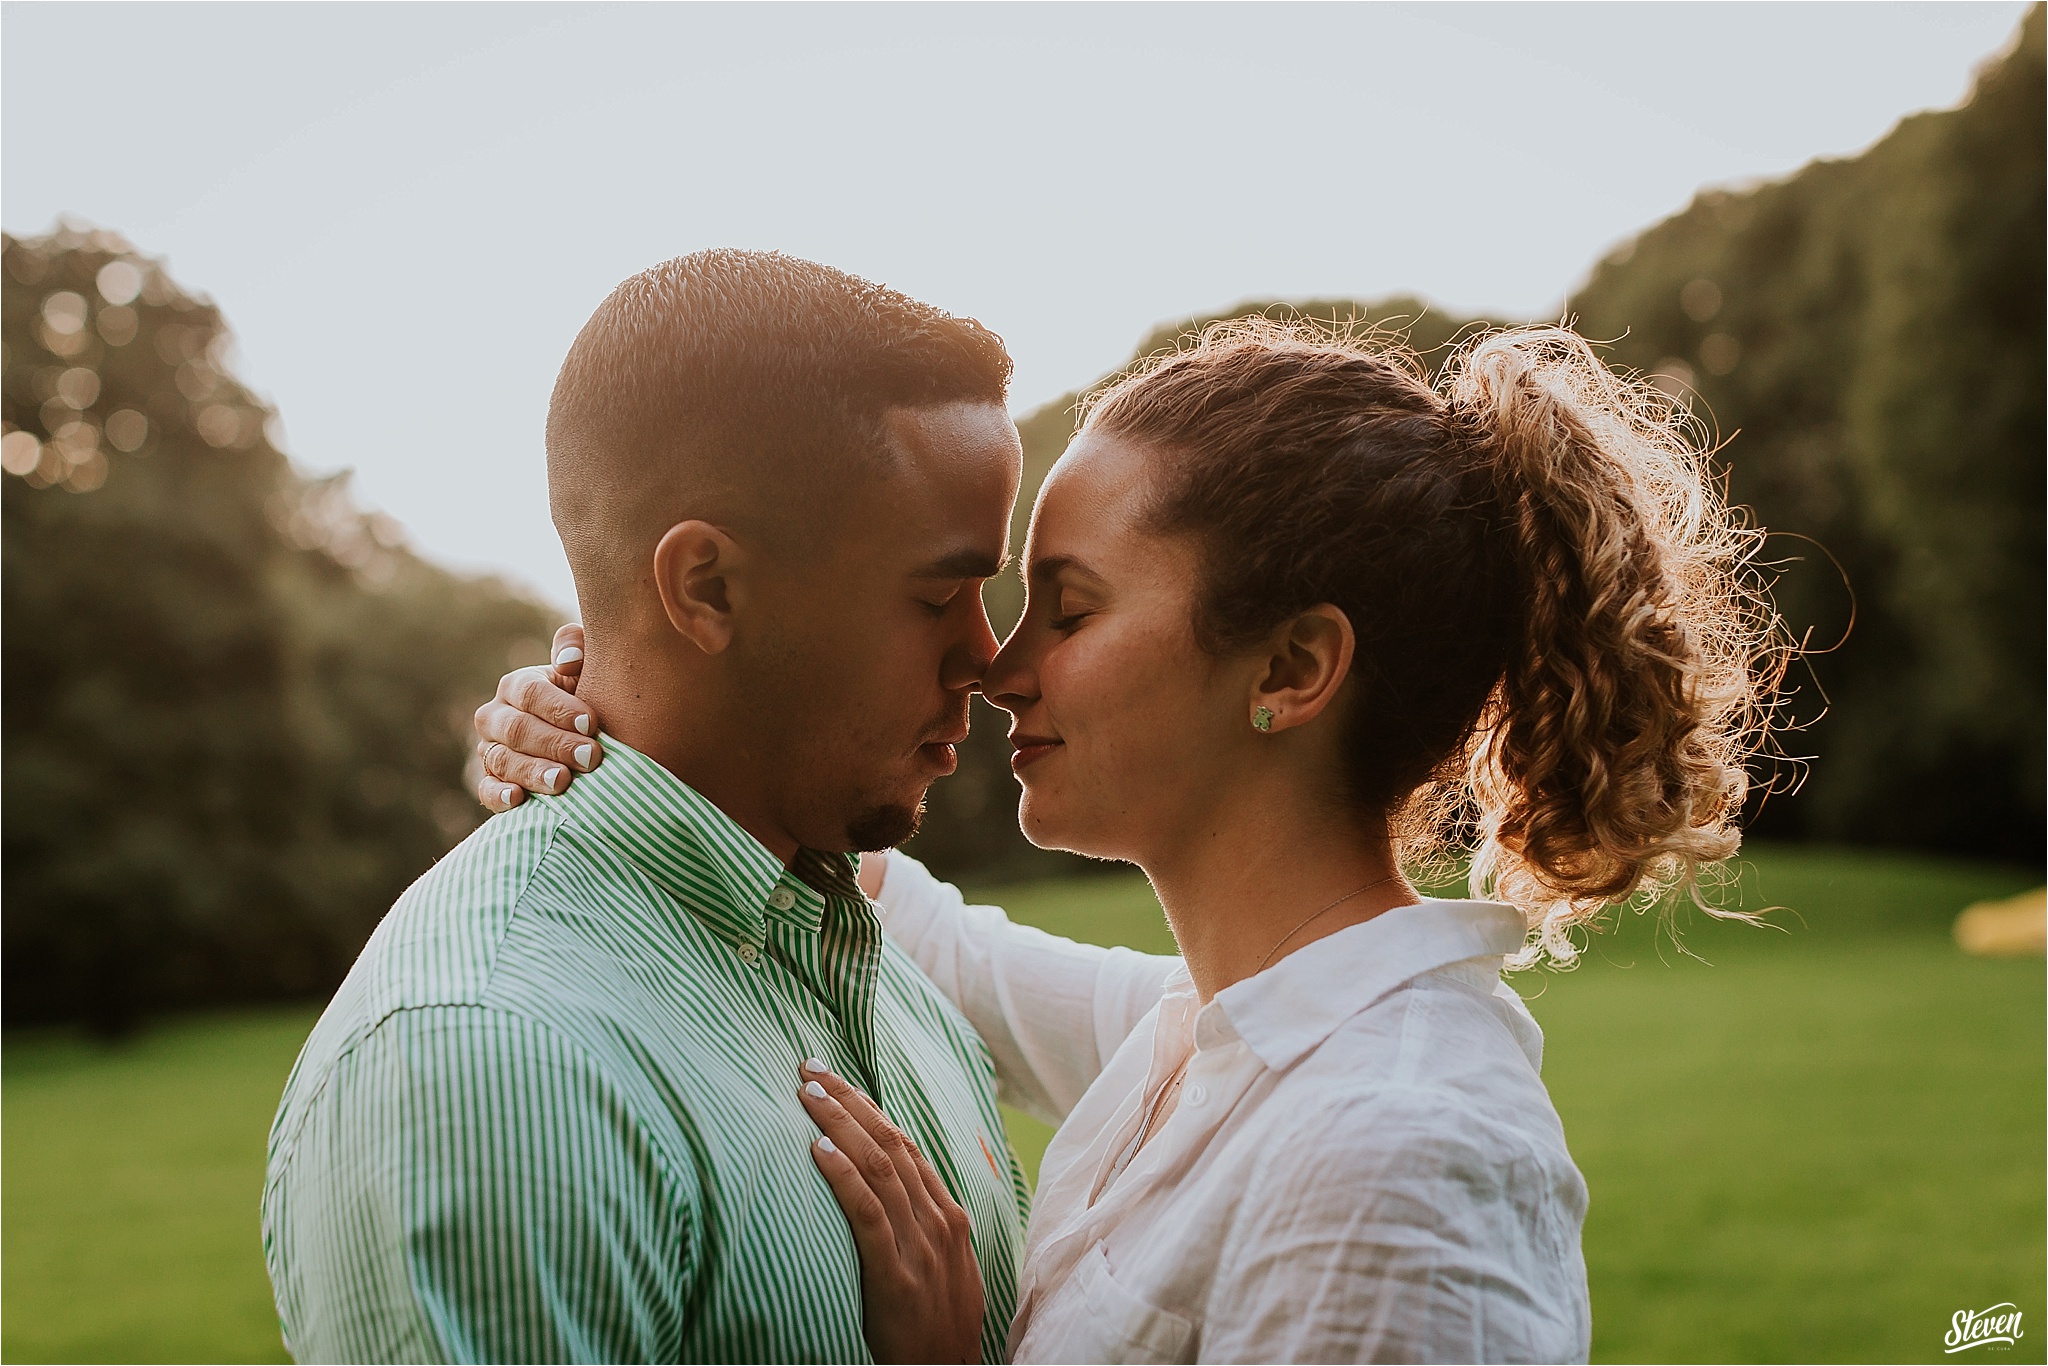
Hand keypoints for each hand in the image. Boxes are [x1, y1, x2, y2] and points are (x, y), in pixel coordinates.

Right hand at [474, 623, 601, 811]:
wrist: (582, 739)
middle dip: (555, 744)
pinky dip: (499, 796)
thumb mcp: (587, 668)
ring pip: (503, 760)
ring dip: (533, 771)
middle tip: (590, 757)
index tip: (591, 723)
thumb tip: (568, 661)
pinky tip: (518, 799)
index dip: (559, 708)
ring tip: (564, 781)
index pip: (530, 693)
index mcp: (516, 686)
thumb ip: (577, 648)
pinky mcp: (491, 782)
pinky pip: (486, 790)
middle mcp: (496, 717)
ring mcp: (490, 750)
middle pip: (517, 729)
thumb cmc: (589, 697)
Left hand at [798, 1060, 983, 1363]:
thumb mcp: (941, 1263)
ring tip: (807, 1095)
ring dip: (840, 1124)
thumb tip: (879, 1185)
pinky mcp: (897, 1276)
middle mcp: (937, 1219)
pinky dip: (844, 1177)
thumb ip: (917, 1223)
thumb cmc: (936, 1322)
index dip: (869, 1107)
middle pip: (889, 1143)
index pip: (905, 1143)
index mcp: (947, 1213)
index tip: (835, 1079)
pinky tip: (820, 1151)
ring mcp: (921, 1246)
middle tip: (809, 1068)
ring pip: (879, 1167)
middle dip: (848, 1101)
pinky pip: (869, 1214)